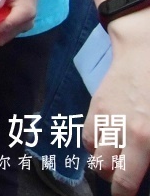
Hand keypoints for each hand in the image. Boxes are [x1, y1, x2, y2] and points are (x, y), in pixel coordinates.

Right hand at [85, 19, 149, 193]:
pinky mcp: (95, 105)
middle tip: (125, 177)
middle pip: (104, 170)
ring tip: (116, 160)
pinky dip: (94, 143)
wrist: (144, 49)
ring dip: (104, 161)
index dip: (124, 192)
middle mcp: (121, 131)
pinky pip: (86, 134)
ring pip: (93, 154)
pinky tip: (107, 140)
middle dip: (114, 178)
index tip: (126, 194)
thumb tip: (146, 160)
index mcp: (144, 138)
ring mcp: (104, 117)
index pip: (126, 180)